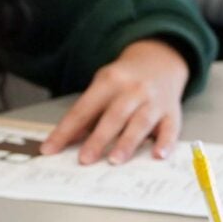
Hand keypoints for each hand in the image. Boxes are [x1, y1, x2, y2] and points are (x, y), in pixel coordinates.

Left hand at [43, 40, 188, 164]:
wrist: (160, 61)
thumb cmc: (125, 80)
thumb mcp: (102, 87)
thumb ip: (87, 114)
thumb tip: (64, 142)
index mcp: (109, 81)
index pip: (83, 109)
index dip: (66, 130)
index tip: (50, 149)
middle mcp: (133, 90)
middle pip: (114, 116)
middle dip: (98, 139)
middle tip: (84, 159)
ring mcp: (154, 101)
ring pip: (140, 122)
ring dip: (127, 143)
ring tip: (115, 160)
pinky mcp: (172, 112)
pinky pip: (170, 128)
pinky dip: (165, 143)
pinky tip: (158, 155)